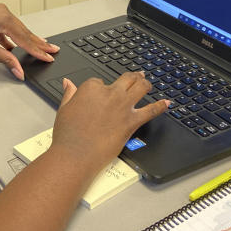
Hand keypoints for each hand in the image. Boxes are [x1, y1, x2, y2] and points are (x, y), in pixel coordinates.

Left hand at [0, 3, 58, 79]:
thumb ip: (4, 59)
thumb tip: (17, 69)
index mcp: (4, 18)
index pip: (26, 38)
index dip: (38, 50)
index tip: (49, 57)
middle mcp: (2, 12)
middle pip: (24, 32)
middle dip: (38, 43)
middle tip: (52, 50)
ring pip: (14, 29)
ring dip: (25, 40)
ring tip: (39, 47)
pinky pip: (4, 27)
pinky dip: (10, 37)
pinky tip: (12, 45)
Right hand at [49, 72, 168, 173]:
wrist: (76, 153)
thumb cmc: (68, 134)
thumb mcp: (64, 109)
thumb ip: (70, 94)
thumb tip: (69, 83)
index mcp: (91, 88)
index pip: (100, 81)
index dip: (102, 88)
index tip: (101, 95)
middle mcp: (110, 93)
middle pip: (126, 78)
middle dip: (132, 77)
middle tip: (136, 76)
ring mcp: (122, 106)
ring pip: (141, 87)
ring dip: (146, 84)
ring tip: (147, 83)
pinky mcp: (132, 121)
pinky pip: (151, 110)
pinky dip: (160, 106)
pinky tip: (166, 103)